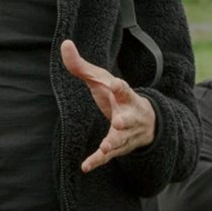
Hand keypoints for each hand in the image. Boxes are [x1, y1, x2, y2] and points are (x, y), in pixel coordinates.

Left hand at [60, 39, 155, 171]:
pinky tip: (86, 166)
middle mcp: (129, 116)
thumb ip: (81, 66)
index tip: (116, 84)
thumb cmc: (117, 97)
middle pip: (128, 119)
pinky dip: (97, 161)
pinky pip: (108, 157)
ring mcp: (126, 134)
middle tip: (119, 122)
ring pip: (121, 140)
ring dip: (114, 143)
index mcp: (125, 96)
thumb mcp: (102, 80)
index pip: (124, 91)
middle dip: (124, 121)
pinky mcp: (119, 148)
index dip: (120, 87)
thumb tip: (64, 44)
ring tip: (106, 147)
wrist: (147, 122)